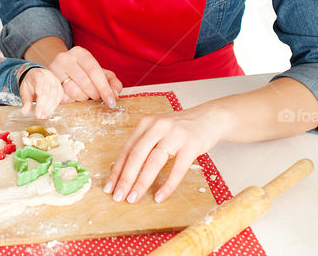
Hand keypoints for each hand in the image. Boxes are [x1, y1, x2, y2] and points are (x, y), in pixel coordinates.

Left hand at [18, 67, 62, 117]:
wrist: (37, 79)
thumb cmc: (31, 84)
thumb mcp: (25, 91)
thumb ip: (25, 101)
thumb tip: (24, 111)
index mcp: (38, 74)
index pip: (39, 78)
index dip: (39, 85)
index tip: (38, 93)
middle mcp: (49, 77)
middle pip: (47, 90)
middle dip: (42, 104)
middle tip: (37, 114)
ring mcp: (56, 83)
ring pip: (54, 96)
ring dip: (48, 107)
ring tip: (41, 115)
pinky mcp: (60, 90)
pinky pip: (57, 99)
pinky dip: (52, 108)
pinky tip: (46, 113)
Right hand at [48, 46, 121, 106]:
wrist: (60, 71)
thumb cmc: (84, 74)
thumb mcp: (100, 73)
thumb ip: (112, 82)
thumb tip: (115, 94)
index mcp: (80, 53)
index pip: (94, 71)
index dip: (104, 88)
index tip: (111, 101)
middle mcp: (65, 58)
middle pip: (85, 82)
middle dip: (94, 94)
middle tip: (96, 97)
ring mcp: (54, 69)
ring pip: (73, 91)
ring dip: (82, 97)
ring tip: (83, 94)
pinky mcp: (48, 83)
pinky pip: (63, 97)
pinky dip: (71, 100)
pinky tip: (73, 96)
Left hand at [104, 107, 226, 203]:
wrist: (209, 118)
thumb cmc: (179, 129)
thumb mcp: (157, 132)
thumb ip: (141, 146)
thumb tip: (119, 170)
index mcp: (146, 124)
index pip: (127, 149)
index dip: (117, 170)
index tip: (109, 187)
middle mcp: (158, 126)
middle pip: (137, 155)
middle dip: (126, 178)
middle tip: (118, 196)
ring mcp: (175, 135)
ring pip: (154, 161)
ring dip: (142, 182)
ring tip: (134, 198)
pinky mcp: (191, 145)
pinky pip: (177, 169)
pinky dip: (168, 185)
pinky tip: (160, 196)